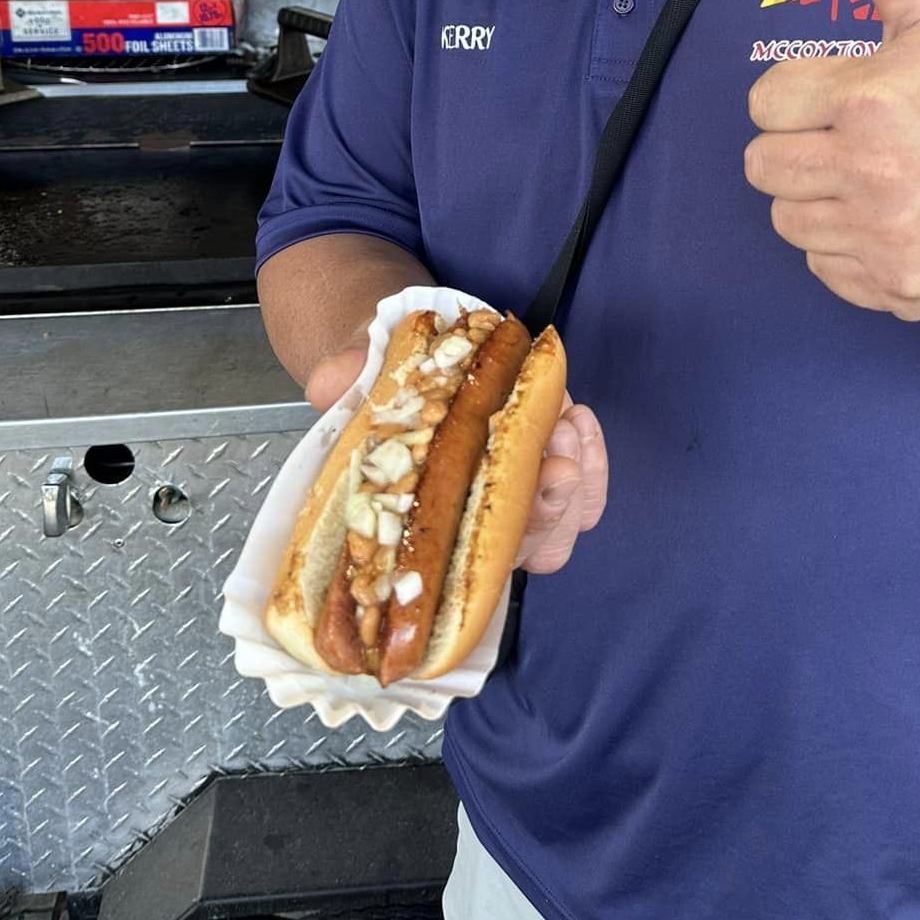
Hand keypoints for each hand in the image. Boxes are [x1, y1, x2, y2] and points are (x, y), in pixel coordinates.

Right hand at [304, 333, 607, 575]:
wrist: (411, 357)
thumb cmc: (382, 387)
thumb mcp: (353, 381)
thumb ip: (341, 386)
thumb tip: (327, 387)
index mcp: (433, 522)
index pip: (473, 562)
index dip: (497, 544)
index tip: (519, 508)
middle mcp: (483, 520)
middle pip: (537, 547)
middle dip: (552, 509)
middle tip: (557, 463)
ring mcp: (523, 491)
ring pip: (571, 519)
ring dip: (579, 480)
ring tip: (565, 426)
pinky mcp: (551, 458)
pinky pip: (590, 482)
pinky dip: (593, 454)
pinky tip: (575, 416)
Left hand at [743, 0, 919, 319]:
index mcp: (866, 101)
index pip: (762, 104)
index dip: (794, 100)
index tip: (835, 102)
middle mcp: (865, 171)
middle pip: (761, 165)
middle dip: (795, 150)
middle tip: (845, 145)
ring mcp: (878, 236)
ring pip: (786, 220)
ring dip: (815, 202)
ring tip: (867, 184)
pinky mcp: (890, 287)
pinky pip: (822, 267)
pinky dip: (845, 251)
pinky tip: (886, 225)